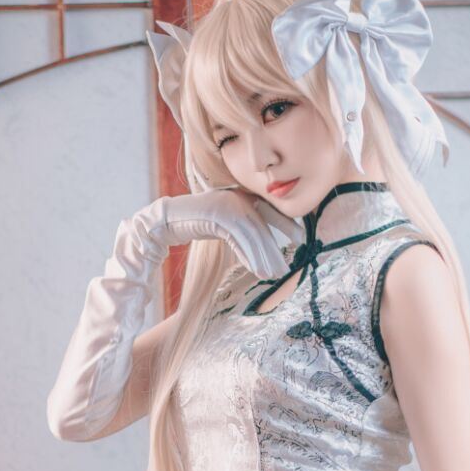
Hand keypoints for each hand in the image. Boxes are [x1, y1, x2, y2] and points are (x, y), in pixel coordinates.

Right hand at [141, 190, 298, 281]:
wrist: (168, 219)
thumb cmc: (196, 223)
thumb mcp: (224, 224)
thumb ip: (242, 229)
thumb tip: (263, 247)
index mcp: (242, 196)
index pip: (270, 210)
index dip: (286, 224)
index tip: (301, 238)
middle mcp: (238, 197)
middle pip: (262, 226)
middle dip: (274, 249)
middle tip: (285, 268)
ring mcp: (228, 205)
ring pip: (252, 234)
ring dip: (263, 257)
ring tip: (271, 274)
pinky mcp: (217, 216)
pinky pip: (238, 238)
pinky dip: (248, 255)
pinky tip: (256, 269)